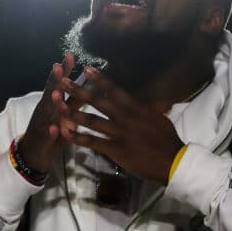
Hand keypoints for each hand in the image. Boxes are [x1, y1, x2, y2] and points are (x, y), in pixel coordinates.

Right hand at [15, 53, 76, 174]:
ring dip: (52, 103)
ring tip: (56, 93)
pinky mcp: (41, 140)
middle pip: (50, 92)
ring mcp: (42, 124)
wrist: (34, 154)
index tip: (70, 54)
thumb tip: (90, 86)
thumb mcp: (65, 114)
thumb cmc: (53, 132)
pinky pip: (46, 136)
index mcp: (52, 102)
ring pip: (47, 112)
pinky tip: (54, 129)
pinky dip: (50, 132)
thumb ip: (75, 101)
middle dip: (54, 79)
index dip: (64, 70)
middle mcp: (45, 109)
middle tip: (58, 65)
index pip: (58, 82)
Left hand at [60, 67, 183, 183]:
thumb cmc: (167, 140)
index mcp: (136, 108)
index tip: (86, 68)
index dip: (99, 79)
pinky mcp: (116, 150)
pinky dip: (78, 137)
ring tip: (58, 104)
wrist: (173, 162)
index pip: (114, 90)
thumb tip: (147, 97)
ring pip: (92, 121)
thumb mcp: (159, 117)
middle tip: (63, 81)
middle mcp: (126, 118)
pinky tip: (65, 132)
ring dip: (73, 112)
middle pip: (98, 102)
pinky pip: (93, 142)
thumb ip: (149, 106)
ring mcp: (120, 134)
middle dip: (79, 91)